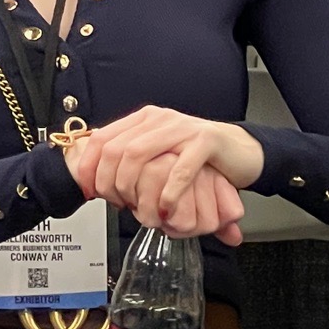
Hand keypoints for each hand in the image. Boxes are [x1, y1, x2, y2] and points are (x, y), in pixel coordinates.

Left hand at [66, 108, 262, 243]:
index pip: (102, 139)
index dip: (88, 167)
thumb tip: (95, 180)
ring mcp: (183, 128)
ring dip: (133, 187)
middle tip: (118, 204)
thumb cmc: (197, 158)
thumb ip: (131, 160)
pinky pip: (179, 169)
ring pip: (139, 155)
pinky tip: (167, 209)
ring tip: (140, 208)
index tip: (88, 192)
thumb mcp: (160, 154)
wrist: (240, 151)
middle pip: (116, 150)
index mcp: (145, 119)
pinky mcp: (206, 142)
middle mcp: (160, 119)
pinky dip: (168, 194)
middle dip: (110, 183)